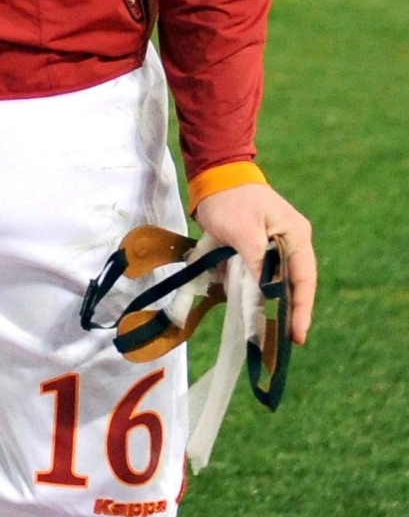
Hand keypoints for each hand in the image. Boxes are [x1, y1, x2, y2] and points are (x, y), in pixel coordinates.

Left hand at [195, 180, 315, 344]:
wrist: (212, 174)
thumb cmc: (229, 199)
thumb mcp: (243, 233)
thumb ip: (257, 264)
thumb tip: (266, 296)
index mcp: (296, 236)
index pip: (303, 280)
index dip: (301, 310)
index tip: (296, 336)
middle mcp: (291, 242)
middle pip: (292, 284)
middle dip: (285, 312)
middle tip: (281, 342)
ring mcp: (275, 244)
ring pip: (274, 281)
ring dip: (265, 302)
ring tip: (262, 331)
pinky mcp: (257, 247)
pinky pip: (257, 274)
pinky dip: (250, 288)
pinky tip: (241, 304)